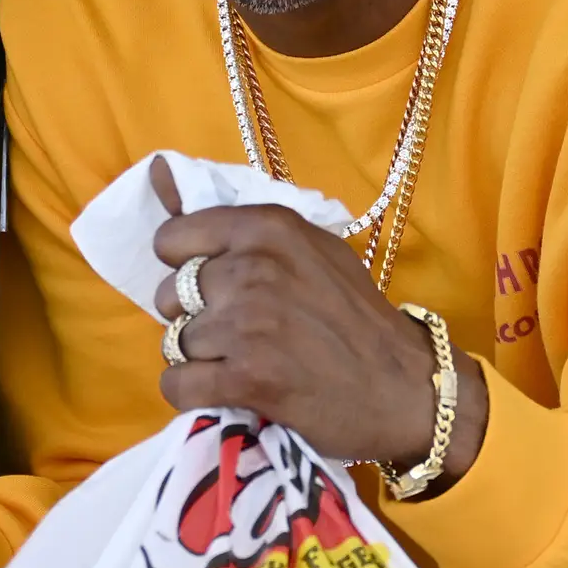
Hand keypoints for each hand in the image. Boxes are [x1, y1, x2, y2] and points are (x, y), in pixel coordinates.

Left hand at [151, 174, 487, 486]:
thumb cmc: (356, 318)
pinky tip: (228, 390)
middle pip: (169, 295)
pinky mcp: (247, 378)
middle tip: (234, 333)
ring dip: (200, 358)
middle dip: (193, 317)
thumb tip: (161, 174)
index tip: (212, 288)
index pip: (173, 239)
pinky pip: (177, 384)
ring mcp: (248, 324)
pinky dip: (194, 393)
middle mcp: (254, 268)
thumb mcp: (313, 249)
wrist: (405, 388)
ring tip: (241, 362)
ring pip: (174, 342)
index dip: (184, 268)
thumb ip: (248, 228)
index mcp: (269, 227)